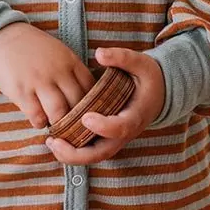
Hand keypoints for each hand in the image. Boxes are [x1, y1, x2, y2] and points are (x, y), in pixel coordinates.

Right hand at [0, 22, 94, 128]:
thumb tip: (86, 97)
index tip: (88, 112)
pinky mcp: (21, 91)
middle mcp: (57, 70)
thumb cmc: (34, 50)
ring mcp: (39, 81)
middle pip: (77, 103)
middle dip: (77, 118)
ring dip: (59, 123)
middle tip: (73, 125)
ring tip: (56, 124)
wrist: (3, 38)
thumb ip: (72, 71)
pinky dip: (40, 123)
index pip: (90, 87)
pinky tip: (39, 119)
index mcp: (70, 60)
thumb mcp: (58, 53)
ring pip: (59, 113)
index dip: (91, 103)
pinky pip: (37, 116)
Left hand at [46, 46, 164, 164]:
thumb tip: (99, 53)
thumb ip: (121, 58)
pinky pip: (91, 151)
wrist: (159, 93)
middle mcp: (125, 133)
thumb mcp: (140, 62)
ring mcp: (116, 139)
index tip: (85, 117)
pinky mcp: (108, 139)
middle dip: (77, 152)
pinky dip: (74, 150)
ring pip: (94, 156)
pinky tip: (57, 140)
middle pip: (102, 152)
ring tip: (51, 142)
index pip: (120, 128)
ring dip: (72, 155)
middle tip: (55, 141)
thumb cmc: (148, 77)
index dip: (103, 126)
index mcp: (135, 115)